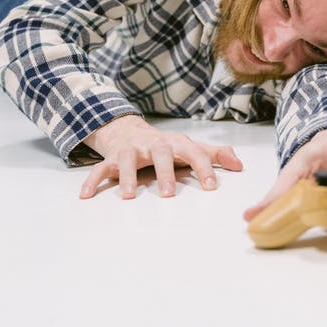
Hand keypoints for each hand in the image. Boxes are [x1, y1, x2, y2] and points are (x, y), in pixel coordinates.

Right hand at [79, 115, 242, 199]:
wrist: (128, 130)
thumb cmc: (164, 146)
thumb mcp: (189, 147)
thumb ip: (213, 155)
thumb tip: (239, 164)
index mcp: (175, 143)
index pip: (194, 153)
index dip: (204, 168)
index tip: (212, 187)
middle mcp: (153, 144)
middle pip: (160, 153)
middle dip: (164, 172)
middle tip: (168, 194)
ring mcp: (131, 151)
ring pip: (127, 161)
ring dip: (126, 177)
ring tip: (128, 196)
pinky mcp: (111, 159)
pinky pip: (100, 169)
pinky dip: (92, 181)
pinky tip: (86, 196)